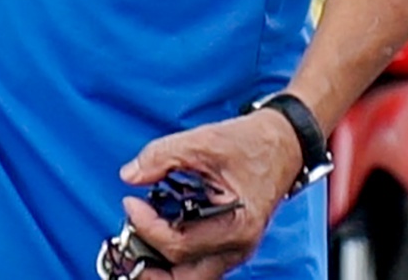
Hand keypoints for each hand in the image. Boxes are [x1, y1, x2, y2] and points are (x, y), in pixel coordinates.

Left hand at [117, 109, 300, 278]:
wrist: (281, 144)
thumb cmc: (250, 144)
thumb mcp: (202, 141)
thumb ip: (162, 156)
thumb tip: (131, 175)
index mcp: (237, 225)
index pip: (179, 246)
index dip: (146, 227)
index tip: (131, 203)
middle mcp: (238, 246)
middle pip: (186, 277)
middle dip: (151, 268)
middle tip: (127, 242)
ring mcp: (235, 248)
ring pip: (193, 275)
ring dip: (162, 265)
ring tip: (138, 240)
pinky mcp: (230, 243)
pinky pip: (199, 263)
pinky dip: (175, 257)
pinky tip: (157, 234)